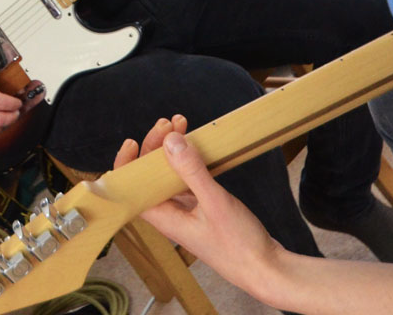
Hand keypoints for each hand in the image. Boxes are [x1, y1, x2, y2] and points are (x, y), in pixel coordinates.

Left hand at [114, 115, 284, 296]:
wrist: (264, 268)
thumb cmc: (239, 245)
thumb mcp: (215, 202)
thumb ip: (192, 171)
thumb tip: (171, 141)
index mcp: (164, 218)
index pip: (132, 189)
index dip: (127, 164)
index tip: (134, 140)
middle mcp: (171, 215)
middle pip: (150, 176)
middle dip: (156, 147)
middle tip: (170, 124)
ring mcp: (186, 211)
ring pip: (169, 176)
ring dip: (173, 151)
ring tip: (182, 125)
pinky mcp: (202, 209)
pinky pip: (187, 180)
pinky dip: (190, 161)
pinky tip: (198, 146)